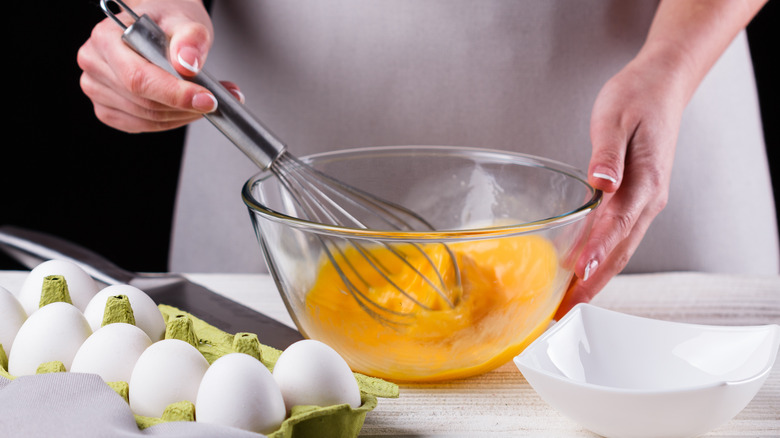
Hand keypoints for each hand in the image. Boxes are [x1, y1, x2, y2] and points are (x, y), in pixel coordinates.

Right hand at [77, 0, 240, 132]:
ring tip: (206, 99)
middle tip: (216, 99)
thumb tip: (187, 63)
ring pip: (147, 118)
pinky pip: (143, 126)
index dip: (175, 94)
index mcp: (106, 38)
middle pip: (145, 103)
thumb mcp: (184, 19)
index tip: (207, 99)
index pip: (139, 78)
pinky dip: (171, 121)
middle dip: (186, 106)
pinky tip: (186, 107)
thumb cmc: (166, 21)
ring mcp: (97, 89)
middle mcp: (95, 64)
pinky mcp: (108, 109)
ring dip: (183, 115)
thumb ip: (190, 38)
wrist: (158, 26)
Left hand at [555, 52, 686, 318]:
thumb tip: (602, 183)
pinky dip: (602, 258)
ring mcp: (646, 202)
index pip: (619, 224)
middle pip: (621, 250)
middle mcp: (649, 199)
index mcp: (645, 181)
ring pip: (621, 249)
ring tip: (571, 302)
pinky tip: (584, 270)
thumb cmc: (636, 98)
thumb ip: (607, 154)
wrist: (661, 86)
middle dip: (594, 283)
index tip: (579, 275)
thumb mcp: (614, 119)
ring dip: (597, 277)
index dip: (599, 252)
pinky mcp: (637, 199)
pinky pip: (620, 237)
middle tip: (566, 310)